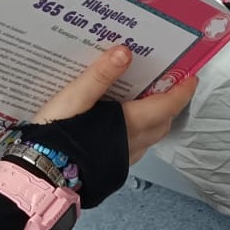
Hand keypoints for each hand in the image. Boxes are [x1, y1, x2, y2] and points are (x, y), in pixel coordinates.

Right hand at [32, 45, 200, 164]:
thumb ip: (99, 76)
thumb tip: (125, 52)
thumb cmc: (57, 137)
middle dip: (169, 103)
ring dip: (154, 119)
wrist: (38, 177)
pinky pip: (135, 147)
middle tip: (167, 84)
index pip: (167, 106)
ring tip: (145, 99)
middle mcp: (133, 144)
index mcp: (129, 124)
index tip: (191, 76)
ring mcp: (123, 159)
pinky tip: (121, 123)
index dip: (181, 91)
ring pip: (150, 137)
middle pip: (162, 122)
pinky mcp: (112, 168)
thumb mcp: (74, 98)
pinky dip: (138, 132)